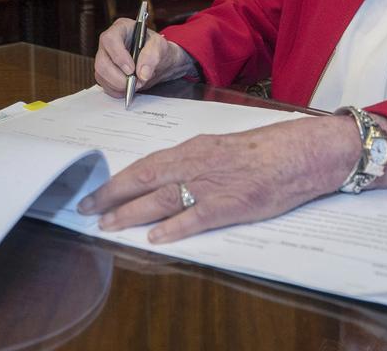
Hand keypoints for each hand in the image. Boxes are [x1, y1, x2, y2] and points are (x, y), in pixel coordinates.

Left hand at [77, 116, 360, 242]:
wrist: (298, 152)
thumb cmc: (264, 149)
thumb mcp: (221, 147)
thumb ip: (195, 161)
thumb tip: (168, 176)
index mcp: (194, 147)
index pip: (146, 164)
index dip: (118, 180)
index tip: (97, 191)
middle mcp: (196, 163)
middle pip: (144, 180)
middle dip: (112, 196)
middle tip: (87, 208)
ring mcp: (212, 185)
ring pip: (161, 199)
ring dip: (131, 213)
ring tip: (108, 225)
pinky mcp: (230, 205)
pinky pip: (195, 217)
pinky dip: (173, 229)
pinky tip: (155, 239)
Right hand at [94, 18, 195, 96]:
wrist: (158, 61)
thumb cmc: (157, 48)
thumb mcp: (161, 46)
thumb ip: (152, 56)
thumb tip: (142, 73)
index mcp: (121, 28)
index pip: (110, 39)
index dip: (118, 56)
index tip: (131, 70)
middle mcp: (108, 43)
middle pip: (102, 61)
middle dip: (118, 77)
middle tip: (135, 83)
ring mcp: (104, 58)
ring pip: (101, 75)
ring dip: (119, 85)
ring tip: (136, 85)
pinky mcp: (104, 72)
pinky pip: (104, 84)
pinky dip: (117, 91)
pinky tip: (128, 89)